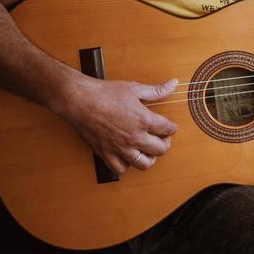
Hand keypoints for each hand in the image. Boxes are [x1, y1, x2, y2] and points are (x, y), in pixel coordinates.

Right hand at [56, 76, 178, 174]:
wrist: (79, 100)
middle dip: (164, 143)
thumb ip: (156, 90)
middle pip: (161, 149)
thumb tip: (174, 84)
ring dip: (149, 157)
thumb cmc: (105, 93)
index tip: (167, 126)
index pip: (169, 130)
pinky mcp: (106, 153)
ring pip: (144, 164)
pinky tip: (127, 155)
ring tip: (146, 149)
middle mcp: (135, 137)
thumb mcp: (134, 88)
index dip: (171, 127)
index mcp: (144, 120)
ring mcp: (120, 148)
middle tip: (160, 137)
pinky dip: (126, 165)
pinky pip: (121, 169)